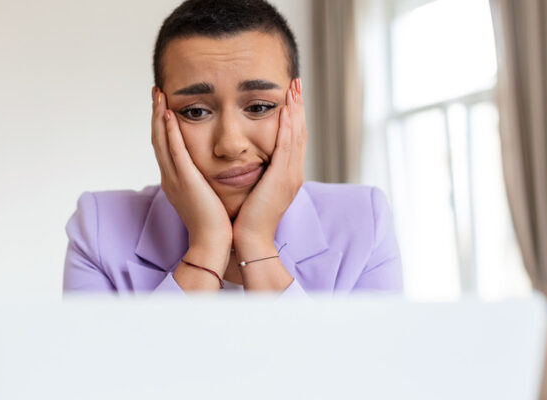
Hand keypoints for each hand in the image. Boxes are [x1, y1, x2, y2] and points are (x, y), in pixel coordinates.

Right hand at [150, 87, 232, 263]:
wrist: (212, 243)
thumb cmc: (215, 223)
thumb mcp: (204, 196)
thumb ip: (202, 181)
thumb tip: (209, 170)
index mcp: (174, 180)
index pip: (164, 146)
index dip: (161, 124)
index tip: (162, 105)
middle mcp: (170, 177)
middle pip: (157, 139)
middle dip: (155, 114)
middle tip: (156, 91)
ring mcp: (175, 179)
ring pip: (161, 141)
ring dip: (158, 116)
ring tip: (158, 94)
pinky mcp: (186, 181)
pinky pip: (175, 152)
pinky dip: (169, 132)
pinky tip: (168, 115)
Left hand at [232, 78, 305, 248]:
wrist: (250, 240)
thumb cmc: (247, 219)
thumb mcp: (256, 191)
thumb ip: (257, 175)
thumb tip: (250, 162)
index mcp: (287, 175)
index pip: (293, 139)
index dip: (293, 116)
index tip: (290, 96)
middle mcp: (293, 173)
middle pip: (300, 132)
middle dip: (298, 106)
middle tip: (296, 83)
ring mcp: (291, 176)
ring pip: (296, 135)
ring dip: (296, 109)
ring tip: (293, 88)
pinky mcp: (282, 179)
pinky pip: (287, 146)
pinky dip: (288, 126)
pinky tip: (286, 109)